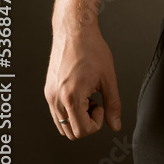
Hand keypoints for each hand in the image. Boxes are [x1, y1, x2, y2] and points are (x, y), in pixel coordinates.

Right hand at [44, 25, 121, 139]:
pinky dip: (69, 110)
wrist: (75, 31)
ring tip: (87, 97)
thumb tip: (115, 124)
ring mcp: (50, 95)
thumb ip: (113, 104)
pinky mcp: (48, 90)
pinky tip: (80, 92)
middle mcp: (56, 99)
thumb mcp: (108, 78)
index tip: (101, 105)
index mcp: (71, 97)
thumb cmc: (91, 48)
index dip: (96, 122)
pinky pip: (57, 113)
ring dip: (77, 117)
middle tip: (95, 102)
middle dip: (86, 122)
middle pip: (70, 132)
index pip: (82, 131)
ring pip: (62, 125)